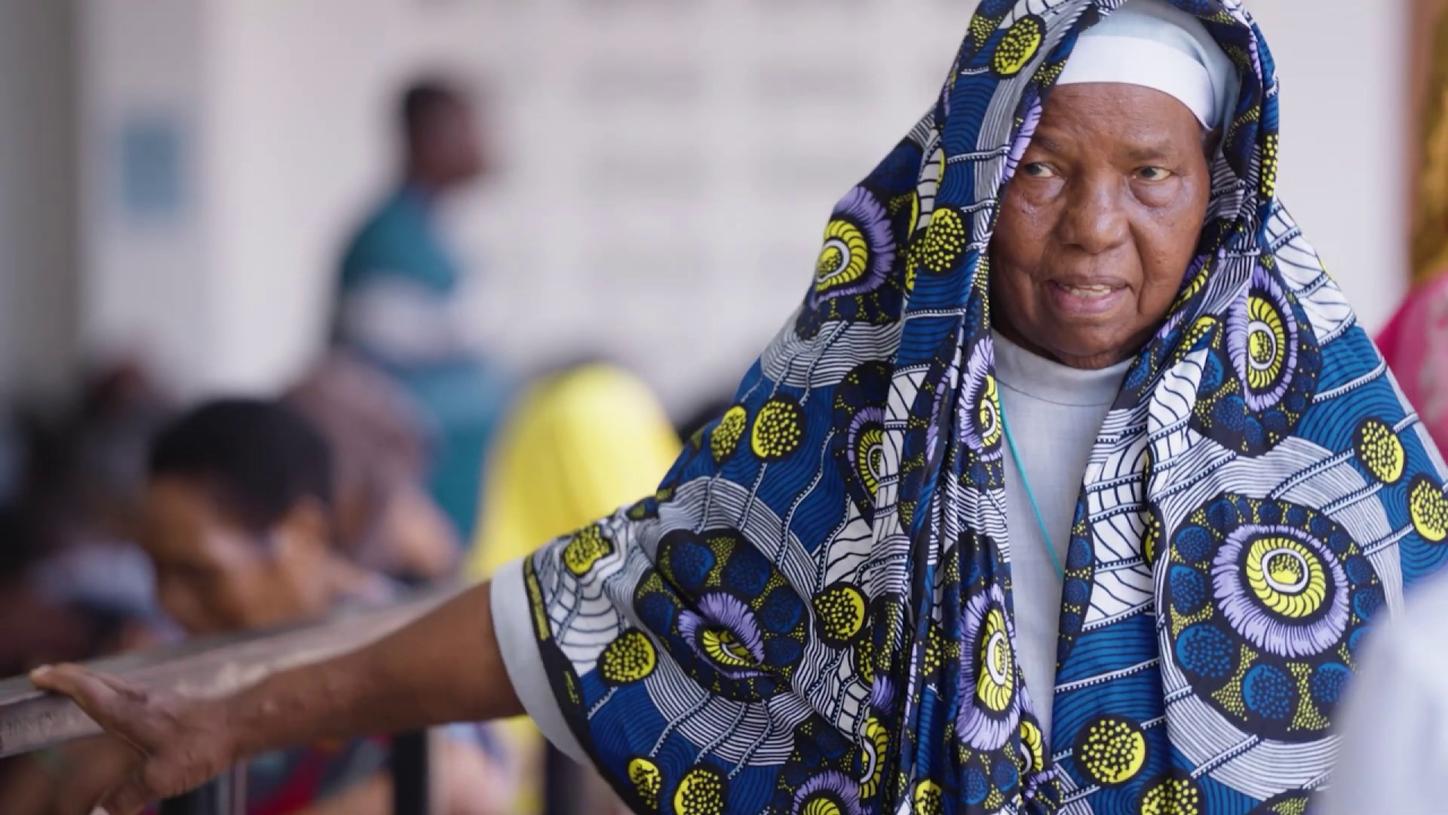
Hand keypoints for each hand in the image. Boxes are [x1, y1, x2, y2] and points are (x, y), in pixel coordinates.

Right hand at [29, 664, 236, 814]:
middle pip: (98, 680)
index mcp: (130, 712)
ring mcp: (158, 697)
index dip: (62, 682)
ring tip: (77, 684)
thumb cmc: (203, 746)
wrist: (242, 724)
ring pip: (117, 682)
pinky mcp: (173, 703)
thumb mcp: (161, 779)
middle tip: (47, 675)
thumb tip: (99, 813)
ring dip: (93, 681)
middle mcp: (141, 698)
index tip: (40, 674)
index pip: (87, 691)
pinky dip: (115, 689)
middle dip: (69, 676)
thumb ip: (126, 796)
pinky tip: (123, 700)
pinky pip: (133, 690)